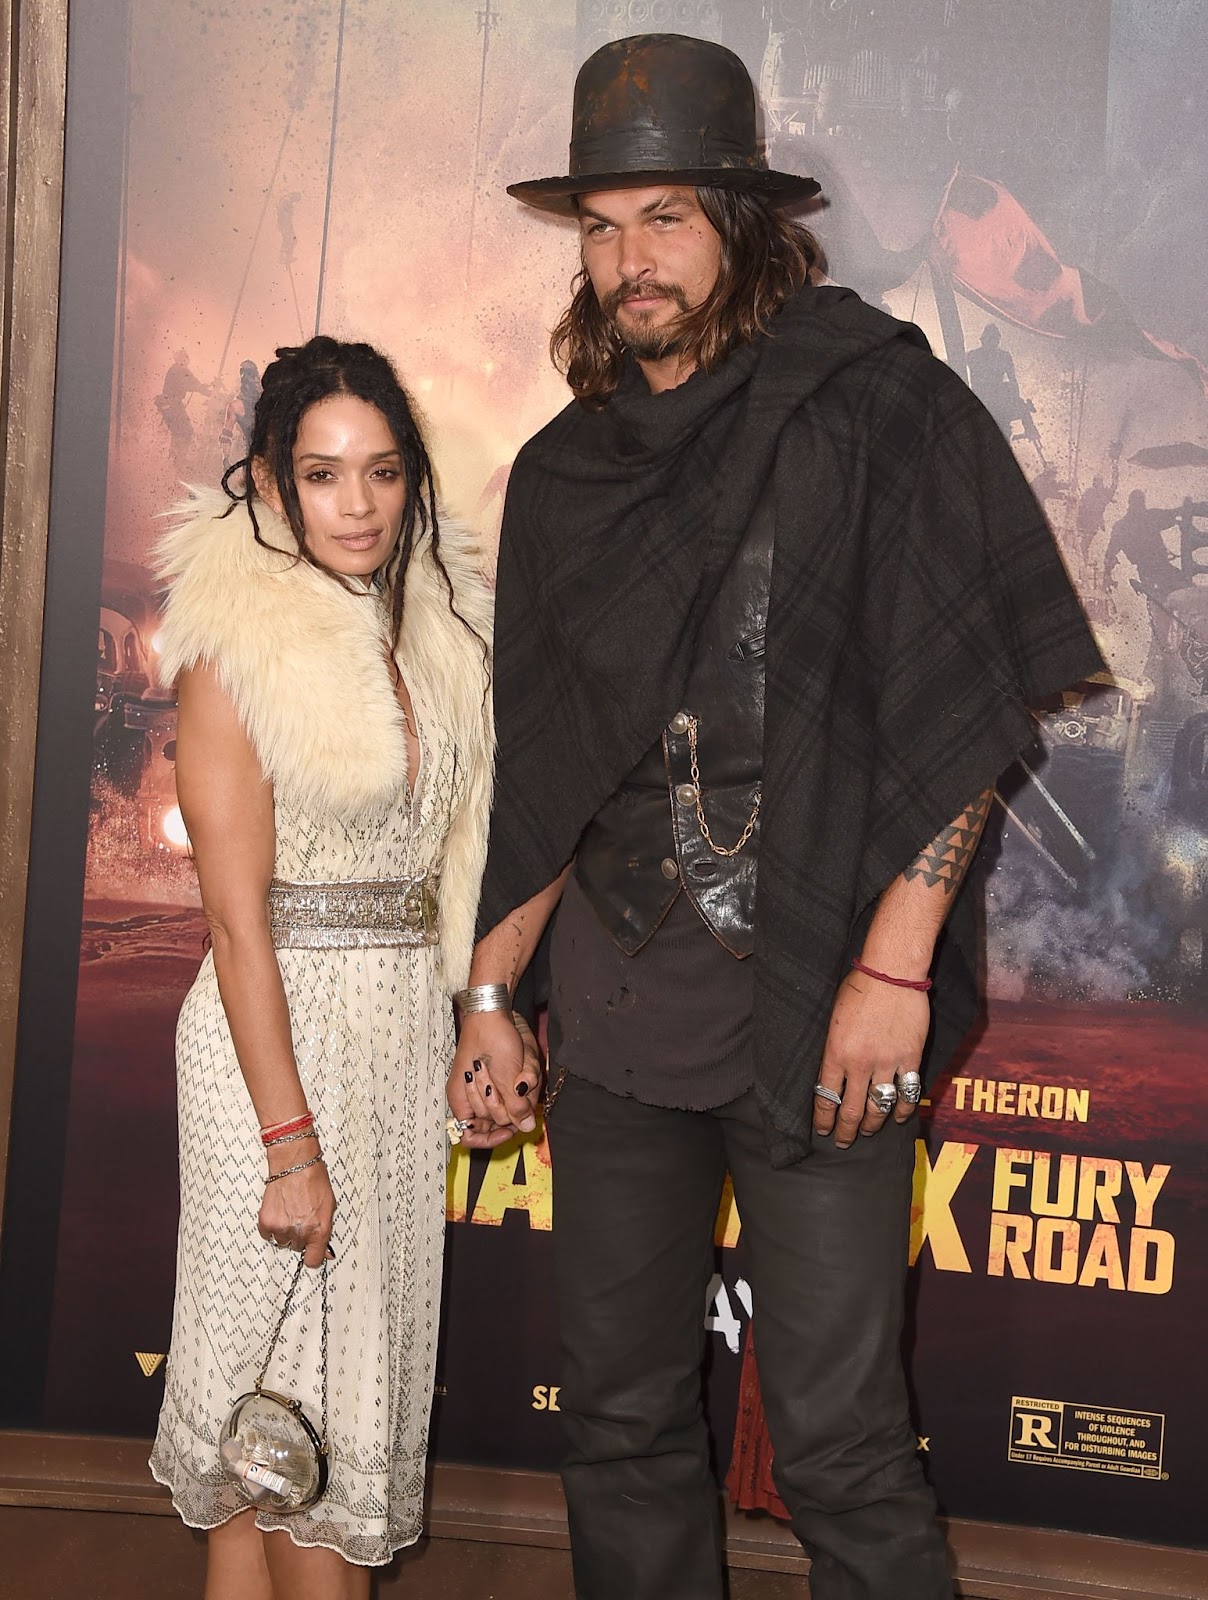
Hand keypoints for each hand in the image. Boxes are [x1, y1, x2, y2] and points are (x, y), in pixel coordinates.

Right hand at [258, 1147, 334, 1268]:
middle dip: (300, 1236)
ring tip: (290, 1212)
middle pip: (297, 1248)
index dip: (313, 1256)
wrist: (294, 1164)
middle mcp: (300, 1232)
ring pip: (282, 1242)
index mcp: (319, 1230)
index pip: (313, 1261)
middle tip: (301, 1218)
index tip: (312, 1252)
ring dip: (286, 1231)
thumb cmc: (314, 1180)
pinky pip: (268, 1235)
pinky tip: (280, 1212)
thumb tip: (326, 1252)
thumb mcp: (329, 1207)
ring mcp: (281, 1228)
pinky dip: (272, 1227)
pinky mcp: (266, 1222)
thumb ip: (326, 1232)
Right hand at [447, 1008, 540, 1147]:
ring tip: (523, 1069)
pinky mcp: (498, 1078)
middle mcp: (471, 1098)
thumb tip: (525, 1128)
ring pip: (509, 1104)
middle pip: (496, 1121)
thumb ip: (515, 1107)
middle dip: (513, 1105)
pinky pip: (514, 1090)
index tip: (509, 1130)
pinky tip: (524, 1066)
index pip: (470, 1137)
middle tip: (519, 1085)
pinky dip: (522, 1080)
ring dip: (521, 1090)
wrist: (493, 1012)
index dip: (490, 1139)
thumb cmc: (491, 1040)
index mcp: (461, 1101)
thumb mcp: (506, 1076)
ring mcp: (485, 1087)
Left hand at [812, 970, 929, 1148]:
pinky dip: (903, 1109)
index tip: (823, 1129)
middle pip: (852, 1110)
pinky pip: (908, 1093)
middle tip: (843, 1141)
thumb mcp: (834, 1019)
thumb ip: (834, 1049)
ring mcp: (887, 1063)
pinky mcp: (910, 1058)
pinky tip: (899, 1117)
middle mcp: (860, 1064)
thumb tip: (833, 1073)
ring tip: (868, 1132)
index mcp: (835, 1053)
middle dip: (846, 1131)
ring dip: (873, 1124)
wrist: (891, 974)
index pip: (826, 1097)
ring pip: (879, 1107)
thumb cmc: (859, 989)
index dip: (824, 1118)